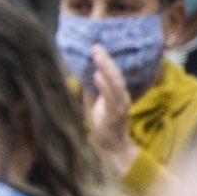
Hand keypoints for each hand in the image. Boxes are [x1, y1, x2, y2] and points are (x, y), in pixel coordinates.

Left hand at [84, 46, 139, 177]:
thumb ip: (90, 91)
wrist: (113, 149)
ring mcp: (120, 106)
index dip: (105, 60)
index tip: (95, 46)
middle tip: (96, 46)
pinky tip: (97, 76)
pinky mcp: (116, 116)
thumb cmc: (102, 126)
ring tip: (98, 56)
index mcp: (116, 93)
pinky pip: (112, 99)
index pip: (111, 73)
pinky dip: (105, 86)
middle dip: (106, 60)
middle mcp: (121, 97)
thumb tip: (75, 75)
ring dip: (106, 68)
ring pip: (116, 83)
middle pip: (115, 74)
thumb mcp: (95, 104)